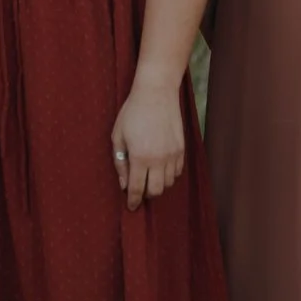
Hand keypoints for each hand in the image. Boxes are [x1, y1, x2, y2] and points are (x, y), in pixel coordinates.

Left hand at [110, 79, 185, 209]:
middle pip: (155, 191)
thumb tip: (123, 184)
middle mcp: (158, 160)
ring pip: (168, 183)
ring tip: (148, 176)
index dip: (133, 200)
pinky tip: (160, 168)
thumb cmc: (132, 112)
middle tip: (138, 191)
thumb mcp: (117, 136)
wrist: (156, 94)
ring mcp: (173, 155)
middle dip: (146, 195)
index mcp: (140, 157)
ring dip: (158, 184)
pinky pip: (177, 172)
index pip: (137, 188)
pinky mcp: (182, 149)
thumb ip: (119, 162)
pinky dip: (168, 175)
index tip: (131, 207)